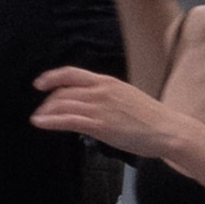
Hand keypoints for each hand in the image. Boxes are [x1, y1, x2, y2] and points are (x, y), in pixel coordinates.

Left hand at [30, 66, 174, 160]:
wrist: (167, 129)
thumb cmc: (151, 118)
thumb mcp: (127, 98)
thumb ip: (108, 98)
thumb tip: (94, 104)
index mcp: (108, 82)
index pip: (72, 74)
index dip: (52, 77)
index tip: (39, 83)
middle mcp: (101, 91)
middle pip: (64, 91)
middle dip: (48, 101)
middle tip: (41, 111)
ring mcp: (99, 108)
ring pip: (63, 105)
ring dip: (46, 112)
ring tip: (37, 119)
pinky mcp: (99, 125)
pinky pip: (68, 120)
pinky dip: (50, 121)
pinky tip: (40, 123)